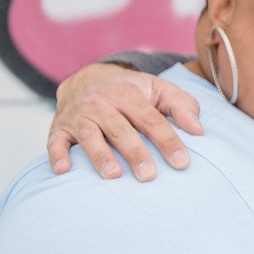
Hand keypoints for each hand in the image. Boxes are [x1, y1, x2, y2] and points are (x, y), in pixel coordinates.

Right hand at [47, 64, 201, 180]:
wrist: (86, 78)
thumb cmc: (131, 91)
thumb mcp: (158, 89)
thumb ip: (182, 105)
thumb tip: (198, 130)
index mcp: (128, 93)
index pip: (151, 119)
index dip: (167, 140)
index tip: (182, 162)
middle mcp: (101, 103)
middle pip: (121, 130)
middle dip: (135, 152)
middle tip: (149, 175)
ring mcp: (79, 115)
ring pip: (89, 136)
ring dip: (100, 156)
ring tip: (114, 175)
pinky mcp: (60, 127)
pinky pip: (55, 141)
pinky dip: (57, 155)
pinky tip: (63, 170)